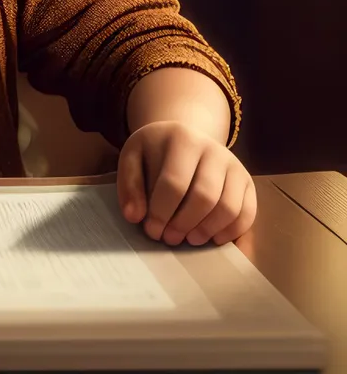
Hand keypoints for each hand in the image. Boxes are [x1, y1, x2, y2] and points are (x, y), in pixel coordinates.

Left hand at [118, 120, 256, 245]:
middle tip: (169, 239)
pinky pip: (247, 213)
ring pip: (228, 207)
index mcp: (182, 139)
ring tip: (189, 240)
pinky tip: (212, 240)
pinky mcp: (247, 181)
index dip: (162, 212)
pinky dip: (232, 232)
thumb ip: (130, 185)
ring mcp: (234, 165)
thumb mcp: (133, 157)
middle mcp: (213, 150)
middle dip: (184, 224)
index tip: (152, 230)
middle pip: (204, 196)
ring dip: (207, 230)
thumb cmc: (155, 151)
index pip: (174, 182)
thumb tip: (134, 217)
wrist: (185, 137)